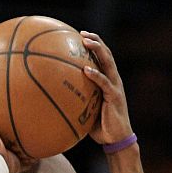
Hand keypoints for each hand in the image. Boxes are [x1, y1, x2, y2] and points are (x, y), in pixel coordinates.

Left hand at [79, 31, 133, 145]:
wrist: (116, 139)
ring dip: (97, 51)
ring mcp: (115, 87)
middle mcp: (114, 80)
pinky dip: (95, 75)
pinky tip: (85, 69)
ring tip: (86, 42)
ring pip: (108, 63)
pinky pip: (104, 83)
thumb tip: (55, 101)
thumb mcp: (86, 111)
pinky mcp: (114, 96)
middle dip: (95, 41)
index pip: (102, 59)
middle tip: (82, 33)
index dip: (94, 46)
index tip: (81, 36)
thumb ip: (77, 102)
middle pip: (106, 55)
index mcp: (108, 81)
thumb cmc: (100, 127)